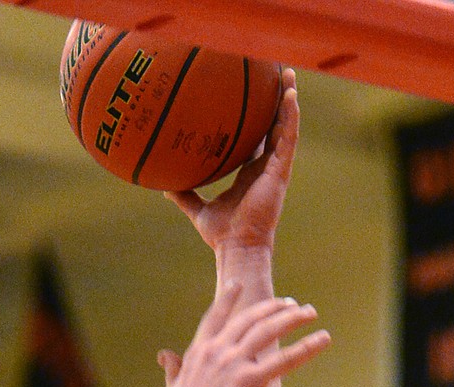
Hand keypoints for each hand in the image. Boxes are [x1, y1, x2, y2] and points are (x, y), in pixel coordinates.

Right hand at [157, 279, 328, 386]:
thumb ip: (173, 369)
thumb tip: (165, 355)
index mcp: (199, 351)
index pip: (216, 317)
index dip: (228, 299)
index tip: (238, 284)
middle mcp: (218, 350)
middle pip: (250, 318)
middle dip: (273, 307)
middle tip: (291, 303)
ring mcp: (235, 363)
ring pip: (269, 330)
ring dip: (292, 317)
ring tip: (309, 313)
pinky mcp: (251, 381)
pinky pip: (284, 360)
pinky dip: (306, 348)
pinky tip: (323, 339)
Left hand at [168, 68, 298, 255]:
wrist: (236, 247)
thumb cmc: (221, 234)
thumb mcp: (197, 210)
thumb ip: (184, 195)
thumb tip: (162, 185)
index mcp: (249, 172)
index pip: (255, 138)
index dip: (255, 118)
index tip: (252, 95)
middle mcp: (265, 166)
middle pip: (273, 126)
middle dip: (275, 100)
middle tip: (273, 73)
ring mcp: (276, 167)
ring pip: (285, 125)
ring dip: (288, 99)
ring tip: (287, 72)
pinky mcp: (281, 171)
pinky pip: (289, 137)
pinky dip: (291, 115)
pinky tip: (290, 94)